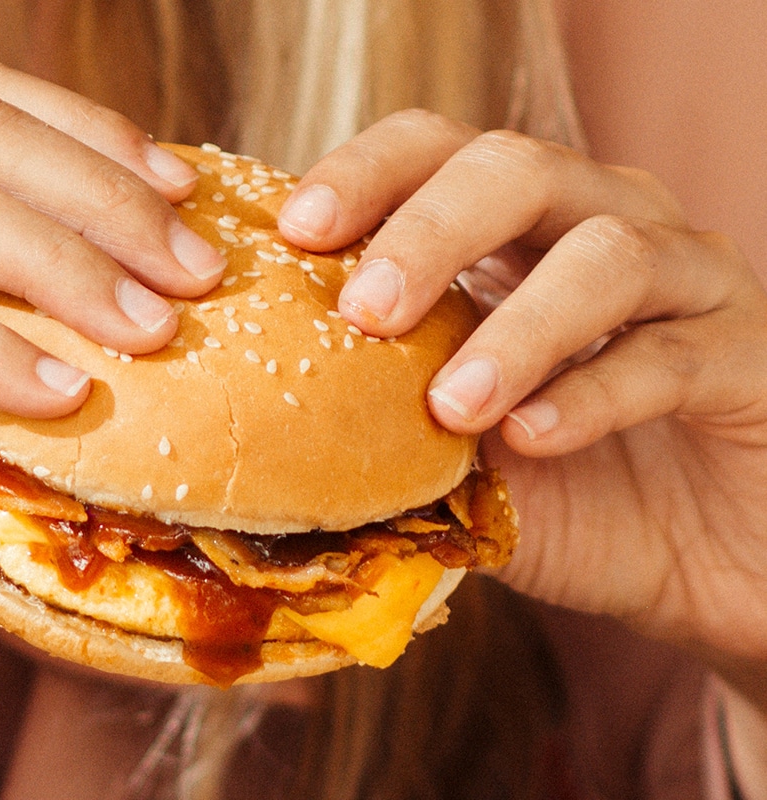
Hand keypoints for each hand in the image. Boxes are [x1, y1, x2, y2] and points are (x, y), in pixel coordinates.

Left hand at [276, 109, 766, 688]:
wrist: (711, 560)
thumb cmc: (571, 494)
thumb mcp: (454, 459)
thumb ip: (373, 433)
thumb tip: (249, 445)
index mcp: (518, 232)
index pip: (437, 151)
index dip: (366, 172)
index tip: (297, 231)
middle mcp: (603, 228)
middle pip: (517, 167)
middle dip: (429, 230)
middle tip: (365, 311)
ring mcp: (687, 283)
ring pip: (608, 253)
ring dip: (517, 327)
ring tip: (450, 408)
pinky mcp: (747, 355)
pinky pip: (671, 354)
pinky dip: (594, 394)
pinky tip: (533, 439)